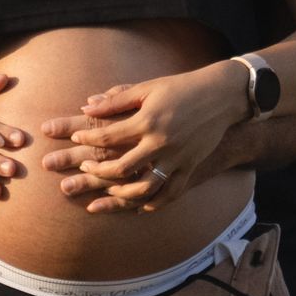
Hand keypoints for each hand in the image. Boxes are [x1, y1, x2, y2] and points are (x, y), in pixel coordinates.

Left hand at [39, 62, 243, 214]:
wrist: (221, 96)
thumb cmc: (181, 88)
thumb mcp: (148, 88)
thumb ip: (117, 99)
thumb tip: (86, 106)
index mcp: (148, 121)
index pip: (108, 137)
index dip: (86, 138)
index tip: (74, 138)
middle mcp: (161, 143)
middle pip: (121, 168)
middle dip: (97, 172)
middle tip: (82, 168)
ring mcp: (177, 158)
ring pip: (144, 187)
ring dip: (121, 194)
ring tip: (107, 192)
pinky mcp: (190, 167)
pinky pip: (170, 193)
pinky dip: (154, 204)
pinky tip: (140, 207)